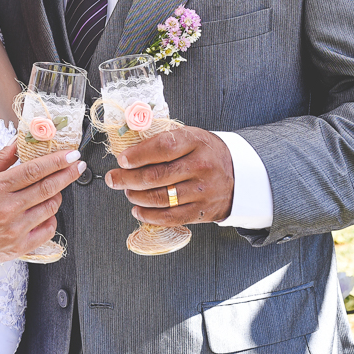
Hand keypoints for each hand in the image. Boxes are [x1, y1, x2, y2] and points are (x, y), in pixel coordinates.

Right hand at [0, 143, 84, 267]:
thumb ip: (0, 157)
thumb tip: (20, 141)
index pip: (34, 170)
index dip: (57, 160)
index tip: (71, 154)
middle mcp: (7, 209)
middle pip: (47, 187)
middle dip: (68, 173)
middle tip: (78, 164)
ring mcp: (15, 230)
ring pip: (50, 207)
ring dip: (58, 194)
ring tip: (55, 187)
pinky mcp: (19, 246)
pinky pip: (47, 230)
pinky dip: (51, 217)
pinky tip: (45, 210)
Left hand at [104, 127, 233, 225]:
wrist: (240, 174)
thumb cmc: (206, 153)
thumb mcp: (190, 136)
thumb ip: (164, 141)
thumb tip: (129, 150)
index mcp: (195, 142)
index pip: (162, 147)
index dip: (138, 155)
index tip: (122, 160)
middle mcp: (200, 166)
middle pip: (156, 175)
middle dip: (128, 178)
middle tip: (114, 178)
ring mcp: (202, 190)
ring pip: (160, 198)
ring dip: (136, 196)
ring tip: (127, 191)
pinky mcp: (202, 211)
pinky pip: (170, 217)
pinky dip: (149, 216)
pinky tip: (138, 210)